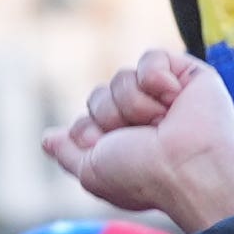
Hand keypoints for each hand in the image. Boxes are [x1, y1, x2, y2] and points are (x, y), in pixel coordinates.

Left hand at [43, 49, 233, 233]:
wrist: (185, 166)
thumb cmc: (142, 176)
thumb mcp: (92, 172)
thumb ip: (68, 154)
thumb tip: (47, 139)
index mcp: (122, 143)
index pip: (85, 120)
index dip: (89, 133)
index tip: (109, 150)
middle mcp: (141, 119)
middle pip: (99, 96)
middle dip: (110, 117)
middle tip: (140, 137)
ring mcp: (163, 96)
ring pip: (121, 78)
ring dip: (134, 104)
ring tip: (161, 122)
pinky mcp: (186, 74)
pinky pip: (151, 57)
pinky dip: (157, 78)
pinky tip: (175, 99)